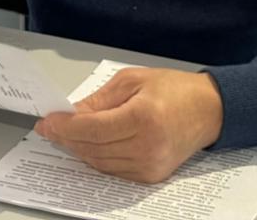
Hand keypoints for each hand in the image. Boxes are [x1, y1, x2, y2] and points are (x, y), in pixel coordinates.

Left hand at [34, 68, 223, 183]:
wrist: (209, 110)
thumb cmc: (174, 90)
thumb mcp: (131, 81)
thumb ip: (99, 100)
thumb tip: (71, 113)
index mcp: (143, 118)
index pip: (92, 129)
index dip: (65, 126)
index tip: (48, 120)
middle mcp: (147, 147)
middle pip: (93, 148)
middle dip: (66, 138)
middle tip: (50, 127)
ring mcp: (151, 165)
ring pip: (100, 163)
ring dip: (78, 149)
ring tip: (64, 134)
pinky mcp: (152, 175)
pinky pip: (114, 170)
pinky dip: (97, 158)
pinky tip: (87, 144)